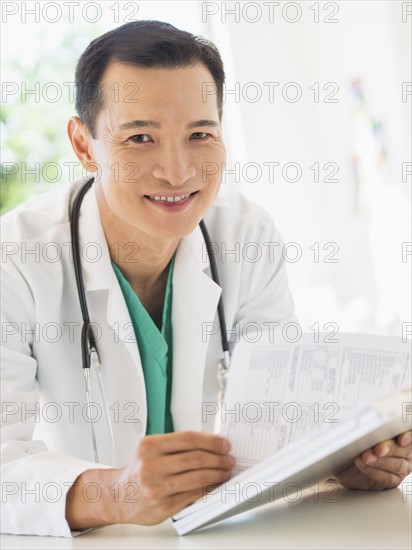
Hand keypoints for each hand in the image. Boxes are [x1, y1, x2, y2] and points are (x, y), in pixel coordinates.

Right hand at [66, 431, 234, 528]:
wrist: (118, 496)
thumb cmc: (138, 470)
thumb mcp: (151, 449)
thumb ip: (177, 445)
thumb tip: (211, 443)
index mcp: (149, 446)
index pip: (189, 439)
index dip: (211, 441)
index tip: (224, 443)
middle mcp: (151, 466)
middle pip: (196, 458)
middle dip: (218, 458)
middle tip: (229, 458)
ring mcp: (157, 488)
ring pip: (198, 478)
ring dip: (218, 474)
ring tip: (225, 471)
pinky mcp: (163, 507)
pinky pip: (193, 495)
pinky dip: (208, 489)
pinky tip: (215, 485)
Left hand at [333, 431, 411, 489]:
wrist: (346, 462)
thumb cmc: (357, 442)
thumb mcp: (363, 432)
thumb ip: (370, 428)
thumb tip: (368, 421)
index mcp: (401, 434)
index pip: (409, 434)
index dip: (408, 436)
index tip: (401, 439)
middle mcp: (405, 451)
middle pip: (404, 450)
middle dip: (390, 449)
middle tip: (378, 449)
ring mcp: (401, 467)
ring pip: (397, 465)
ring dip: (380, 461)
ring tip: (366, 457)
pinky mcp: (393, 480)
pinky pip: (387, 477)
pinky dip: (373, 470)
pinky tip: (362, 464)